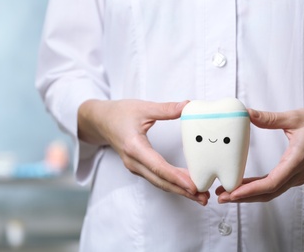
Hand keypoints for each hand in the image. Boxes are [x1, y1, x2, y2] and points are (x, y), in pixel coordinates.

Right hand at [78, 99, 208, 204]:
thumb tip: (187, 105)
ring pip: (159, 183)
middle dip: (183, 190)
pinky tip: (186, 186)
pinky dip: (172, 184)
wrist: (99, 121)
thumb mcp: (142, 107)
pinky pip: (156, 179)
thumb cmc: (118, 113)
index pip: (158, 166)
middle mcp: (133, 161)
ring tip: (200, 196)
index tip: (192, 185)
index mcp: (134, 147)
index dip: (176, 177)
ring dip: (179, 190)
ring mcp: (134, 167)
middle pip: (160, 181)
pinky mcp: (138, 167)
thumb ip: (166, 109)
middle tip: (203, 197)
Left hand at [216, 107, 303, 202]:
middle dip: (243, 197)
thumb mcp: (294, 117)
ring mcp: (296, 175)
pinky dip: (257, 189)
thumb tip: (247, 113)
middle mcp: (297, 172)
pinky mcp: (293, 174)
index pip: (272, 182)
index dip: (251, 190)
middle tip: (222, 197)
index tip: (233, 192)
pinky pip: (273, 186)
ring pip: (270, 192)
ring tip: (227, 194)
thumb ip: (269, 118)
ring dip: (248, 195)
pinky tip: (242, 187)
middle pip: (267, 192)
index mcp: (297, 159)